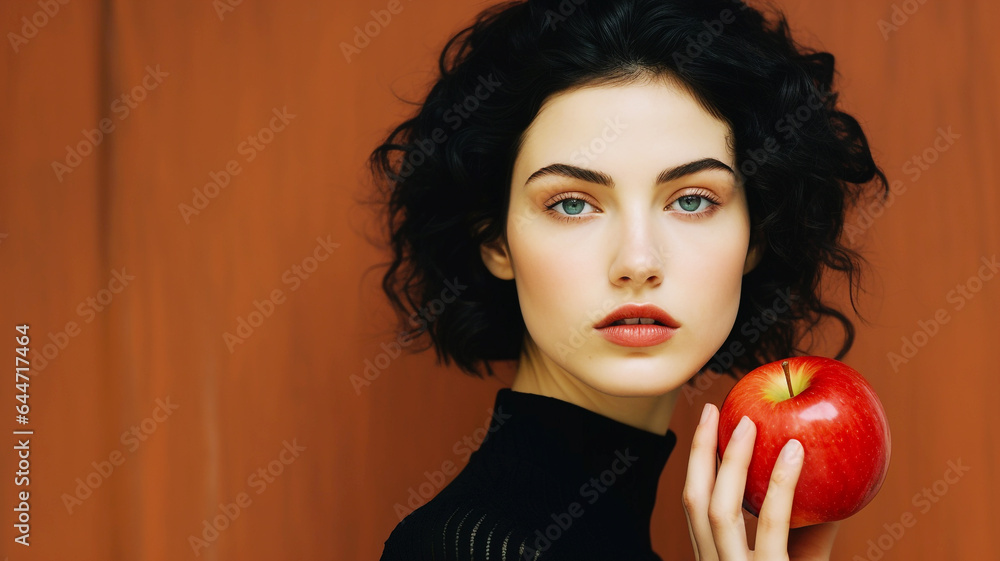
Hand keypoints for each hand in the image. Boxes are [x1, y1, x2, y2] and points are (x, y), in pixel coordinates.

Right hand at [682, 403, 839, 560]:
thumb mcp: (803, 559)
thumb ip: (810, 526)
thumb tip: (821, 467)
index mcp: (716, 558)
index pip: (696, 506)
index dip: (697, 462)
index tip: (706, 424)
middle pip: (695, 502)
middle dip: (699, 451)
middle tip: (711, 409)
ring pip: (721, 511)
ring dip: (733, 460)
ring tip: (749, 422)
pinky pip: (771, 526)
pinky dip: (781, 484)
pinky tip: (794, 450)